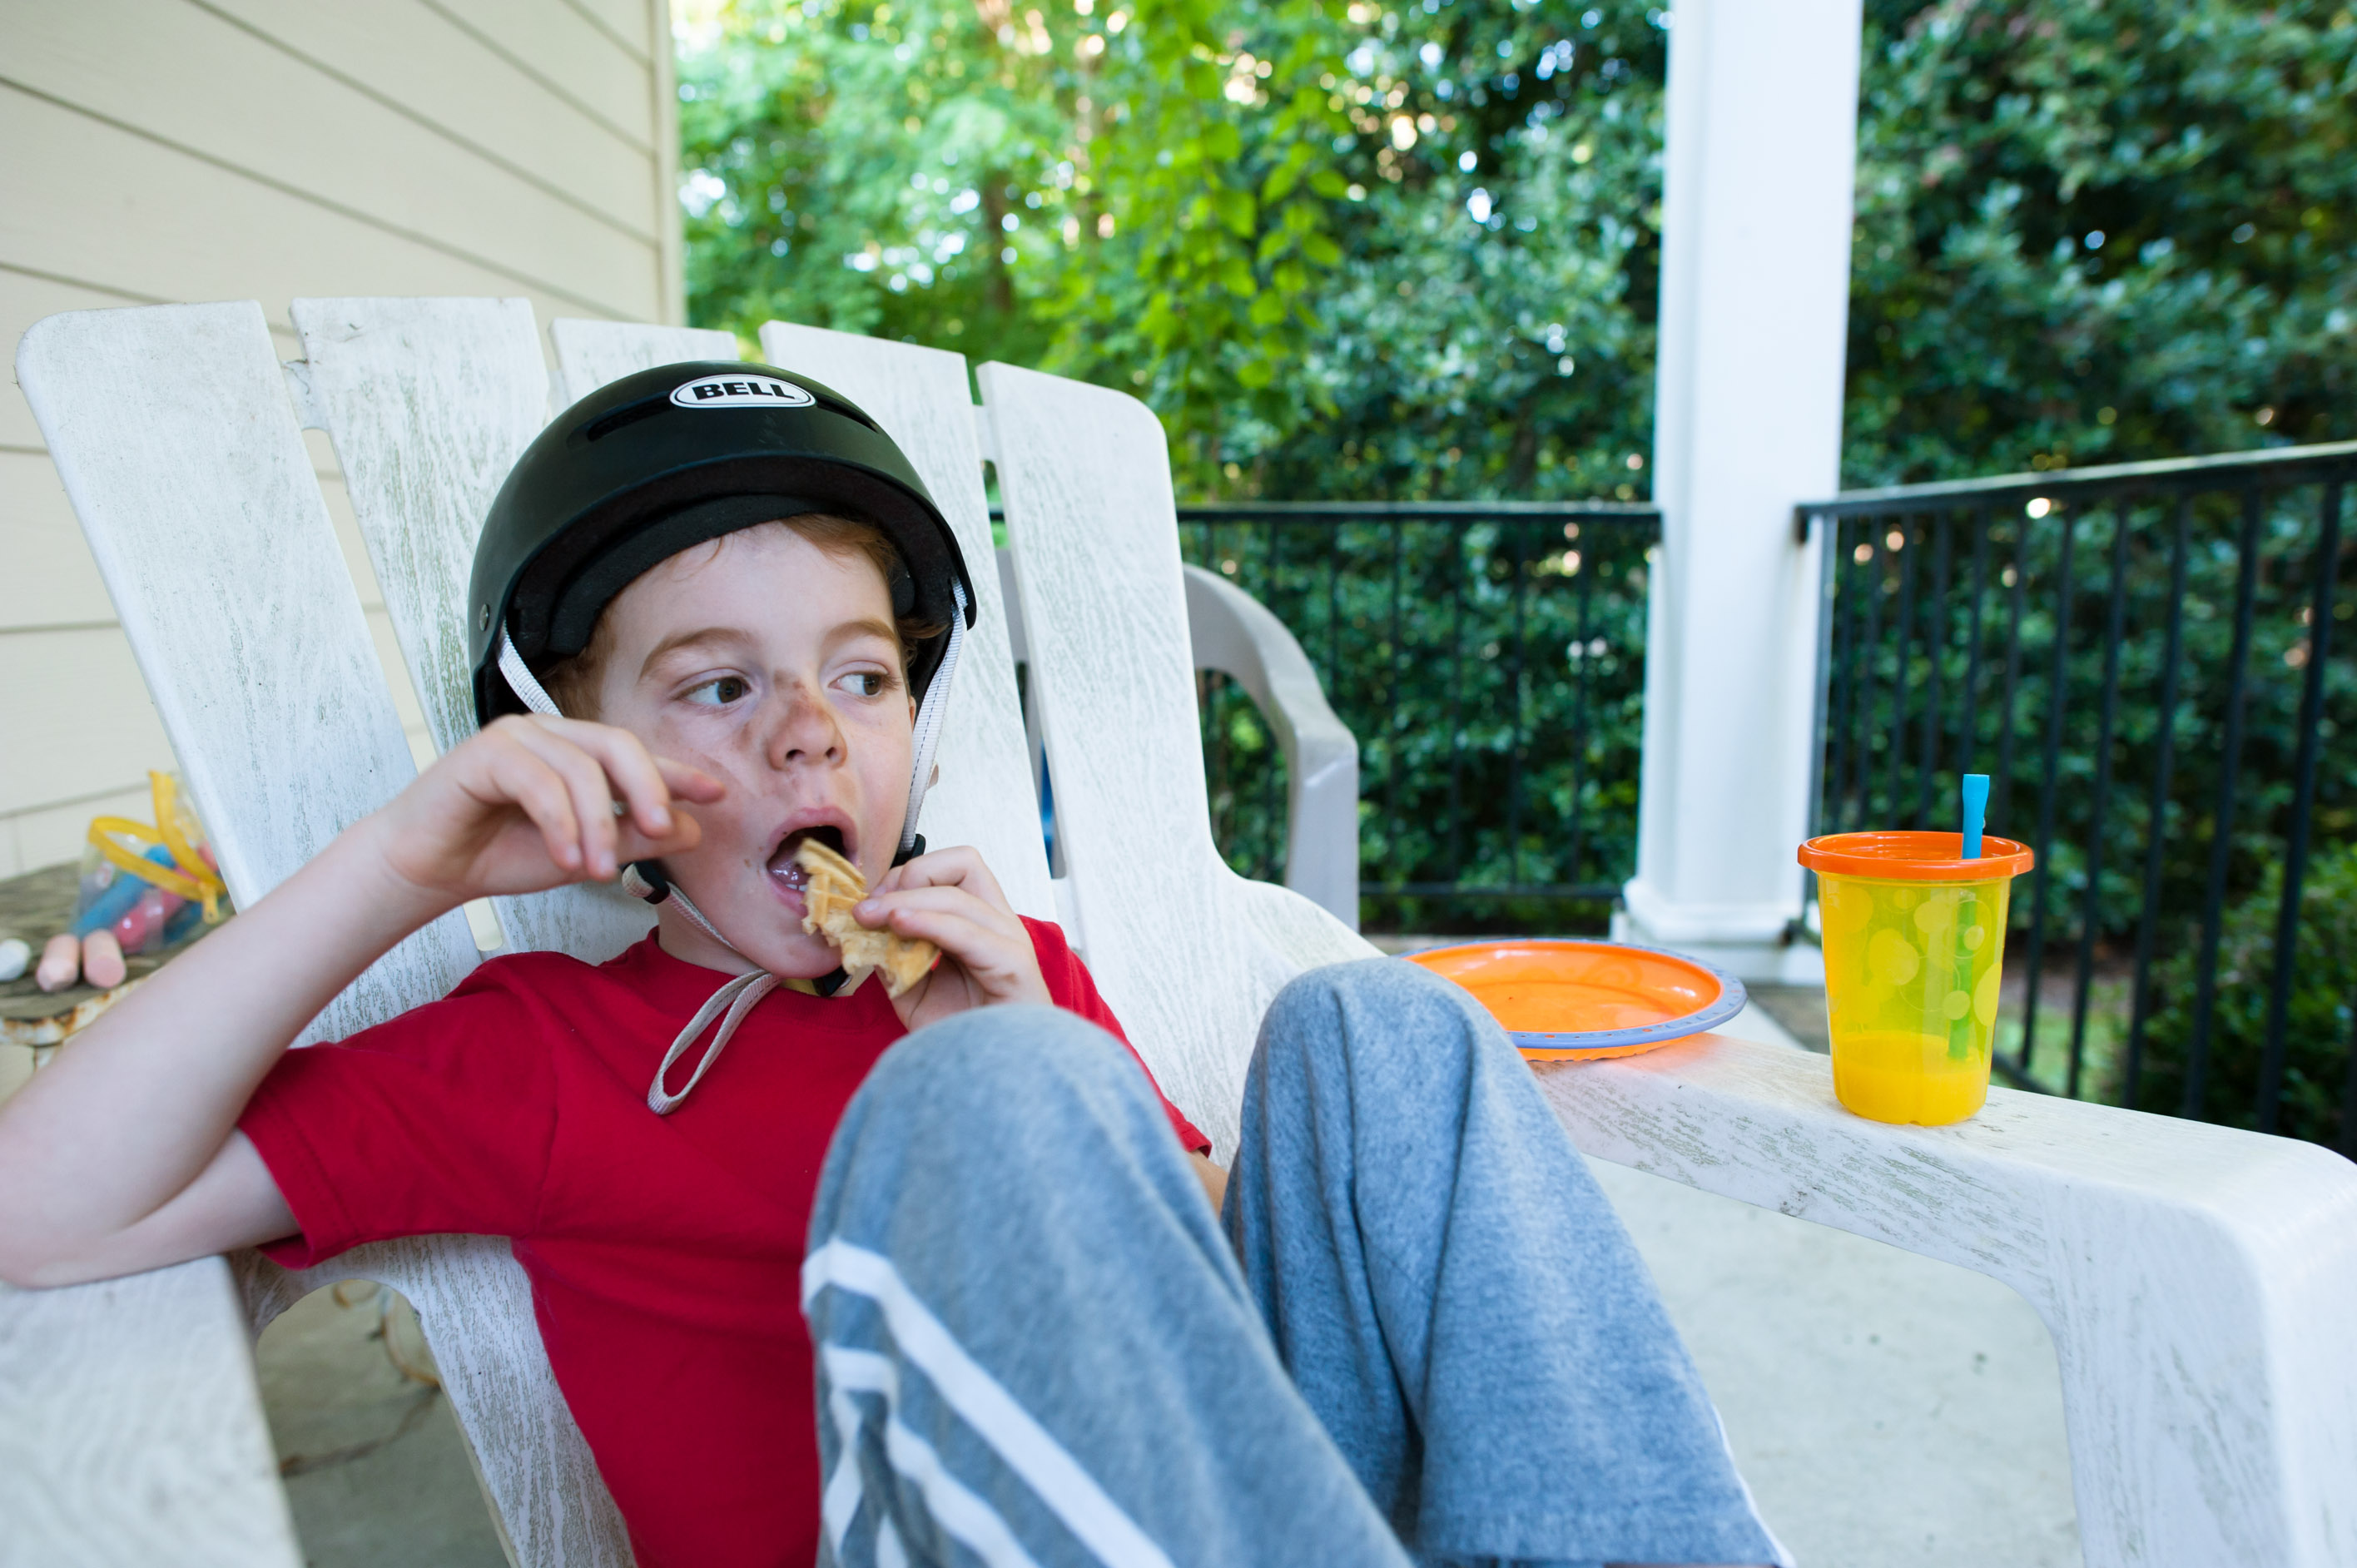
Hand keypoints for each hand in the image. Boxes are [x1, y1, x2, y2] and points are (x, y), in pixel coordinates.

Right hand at [365, 715, 721, 912]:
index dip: (679, 773)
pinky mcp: (486, 752)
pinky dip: (560, 823)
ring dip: (598, 824)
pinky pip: (539, 782)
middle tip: (662, 832)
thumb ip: (632, 838)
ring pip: (581, 768)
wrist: (429, 867)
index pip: (638, 756)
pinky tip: (565, 859)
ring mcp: (518, 737)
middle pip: (618, 746)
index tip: (716, 794)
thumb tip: (691, 829)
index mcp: (578, 753)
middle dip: (648, 788)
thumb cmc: (500, 852)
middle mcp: (552, 736)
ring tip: (597, 870)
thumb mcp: (582, 853)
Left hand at [854, 846, 1049, 1029]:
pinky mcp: (1013, 967)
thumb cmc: (959, 1036)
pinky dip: (929, 922)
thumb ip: (891, 953)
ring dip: (905, 901)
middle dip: (908, 877)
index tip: (869, 904)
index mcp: (982, 922)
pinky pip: (967, 932)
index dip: (906, 875)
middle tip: (867, 908)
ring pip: (958, 895)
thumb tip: (860, 926)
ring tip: (870, 918)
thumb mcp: (911, 987)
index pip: (952, 868)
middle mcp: (1001, 924)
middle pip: (963, 864)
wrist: (989, 1080)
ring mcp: (1011, 942)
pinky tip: (898, 926)